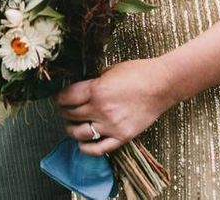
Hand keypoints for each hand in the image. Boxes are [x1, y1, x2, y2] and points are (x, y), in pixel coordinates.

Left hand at [55, 59, 171, 155]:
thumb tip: (82, 87)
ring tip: (71, 125)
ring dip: (71, 129)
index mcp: (96, 90)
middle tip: (63, 109)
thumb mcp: (110, 70)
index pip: (67, 97)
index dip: (59, 97)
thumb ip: (94, 81)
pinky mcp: (122, 137)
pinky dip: (86, 148)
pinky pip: (99, 149)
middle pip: (71, 114)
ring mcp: (111, 126)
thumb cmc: (138, 72)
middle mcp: (101, 109)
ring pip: (80, 133)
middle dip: (63, 111)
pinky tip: (82, 143)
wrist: (161, 85)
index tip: (57, 97)